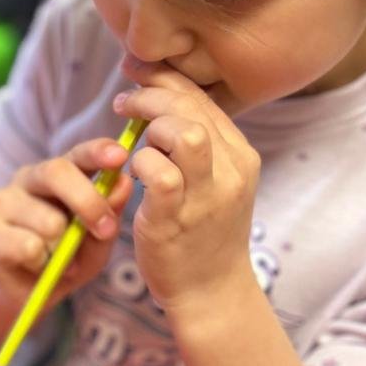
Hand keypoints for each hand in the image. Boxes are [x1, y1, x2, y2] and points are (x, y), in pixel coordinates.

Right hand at [0, 138, 133, 309]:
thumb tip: (123, 183)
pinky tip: (39, 267)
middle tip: (106, 230)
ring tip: (64, 261)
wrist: (32, 294)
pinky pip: (29, 247)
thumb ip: (110, 212)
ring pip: (48, 220)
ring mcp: (4, 204)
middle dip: (87, 201)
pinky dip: (44, 263)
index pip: (77, 153)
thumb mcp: (99, 239)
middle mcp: (28, 179)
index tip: (120, 156)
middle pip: (56, 172)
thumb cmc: (70, 258)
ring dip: (65, 248)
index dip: (97, 151)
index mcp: (59, 173)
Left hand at [112, 65, 260, 322]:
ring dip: (151, 128)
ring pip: (184, 133)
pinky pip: (159, 173)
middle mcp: (231, 171)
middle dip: (151, 96)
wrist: (211, 290)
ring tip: (134, 143)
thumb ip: (197, 144)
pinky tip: (133, 172)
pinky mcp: (178, 218)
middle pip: (191, 108)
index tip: (136, 74)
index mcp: (241, 155)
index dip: (165, 78)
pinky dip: (140, 163)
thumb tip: (162, 99)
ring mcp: (208, 196)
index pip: (203, 98)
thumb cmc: (203, 232)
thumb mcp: (214, 181)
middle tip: (124, 103)